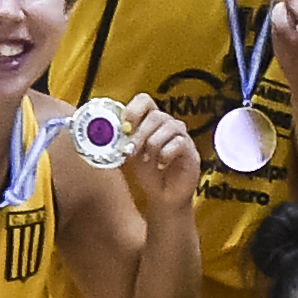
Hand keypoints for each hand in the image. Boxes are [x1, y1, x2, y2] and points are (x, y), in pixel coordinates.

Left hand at [117, 94, 203, 220]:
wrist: (164, 196)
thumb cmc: (148, 173)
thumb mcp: (131, 155)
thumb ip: (122, 141)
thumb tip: (106, 132)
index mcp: (151, 122)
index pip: (145, 100)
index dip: (134, 109)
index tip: (124, 126)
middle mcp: (168, 124)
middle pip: (156, 115)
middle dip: (140, 133)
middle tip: (130, 150)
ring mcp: (181, 136)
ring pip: (169, 126)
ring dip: (152, 144)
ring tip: (146, 160)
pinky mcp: (191, 150)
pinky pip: (179, 143)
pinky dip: (165, 154)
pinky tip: (160, 165)